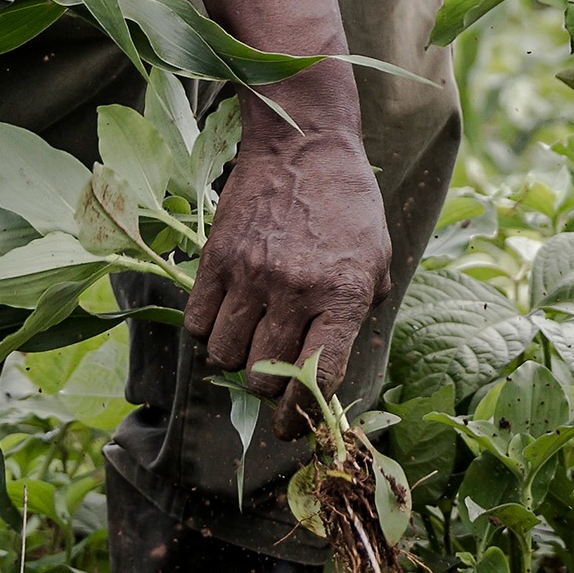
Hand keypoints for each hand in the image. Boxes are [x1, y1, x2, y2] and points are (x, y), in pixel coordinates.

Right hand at [188, 87, 387, 391]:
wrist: (304, 144)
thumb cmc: (348, 202)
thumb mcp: (377, 255)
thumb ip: (362, 308)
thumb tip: (336, 358)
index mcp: (342, 294)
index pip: (318, 377)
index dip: (303, 416)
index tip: (296, 429)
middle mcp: (295, 290)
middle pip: (264, 377)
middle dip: (269, 391)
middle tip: (273, 379)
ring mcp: (250, 275)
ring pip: (224, 357)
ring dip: (235, 362)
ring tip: (248, 344)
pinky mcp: (216, 259)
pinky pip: (196, 323)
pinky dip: (206, 333)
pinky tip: (223, 320)